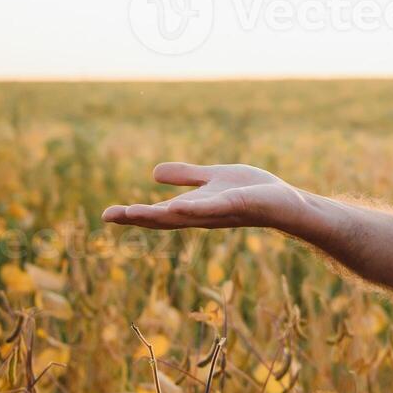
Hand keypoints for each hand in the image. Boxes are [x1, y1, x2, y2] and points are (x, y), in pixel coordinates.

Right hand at [101, 161, 305, 229]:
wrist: (286, 202)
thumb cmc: (252, 192)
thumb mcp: (212, 179)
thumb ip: (186, 177)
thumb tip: (152, 173)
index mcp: (194, 208)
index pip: (158, 213)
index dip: (133, 214)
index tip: (106, 214)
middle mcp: (202, 215)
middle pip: (163, 219)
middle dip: (136, 218)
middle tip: (107, 216)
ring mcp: (218, 212)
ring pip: (183, 216)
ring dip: (157, 215)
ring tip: (131, 212)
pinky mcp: (237, 206)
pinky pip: (213, 208)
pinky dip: (194, 208)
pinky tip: (176, 206)